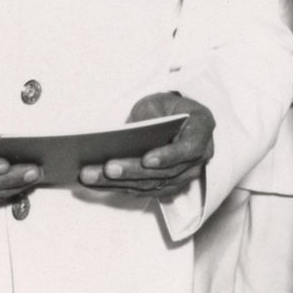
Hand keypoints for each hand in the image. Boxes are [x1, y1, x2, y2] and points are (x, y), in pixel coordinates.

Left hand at [79, 93, 211, 197]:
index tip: (147, 159)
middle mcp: (198, 157)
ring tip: (90, 175)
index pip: (189, 148)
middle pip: (165, 172)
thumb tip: (127, 134)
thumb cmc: (166, 108)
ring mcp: (184, 175)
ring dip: (118, 182)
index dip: (168, 156)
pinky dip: (118, 187)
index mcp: (201, 129)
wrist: (174, 119)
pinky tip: (96, 182)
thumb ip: (148, 116)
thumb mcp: (158, 101)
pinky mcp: (168, 186)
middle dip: (132, 170)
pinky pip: (143, 190)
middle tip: (107, 168)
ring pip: (151, 184)